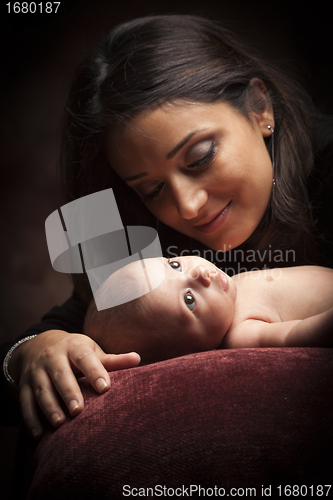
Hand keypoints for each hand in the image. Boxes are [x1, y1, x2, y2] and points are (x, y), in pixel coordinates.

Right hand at [8, 330, 140, 438]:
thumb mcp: (91, 350)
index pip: (84, 357)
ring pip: (41, 389)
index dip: (94, 371)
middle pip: (60, 374)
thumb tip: (138, 359)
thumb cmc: (74, 351)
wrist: (39, 344)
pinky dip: (30, 419)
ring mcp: (36, 371)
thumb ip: (113, 360)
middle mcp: (52, 356)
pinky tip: (39, 435)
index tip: (105, 387)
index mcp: (73, 347)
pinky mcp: (24, 384)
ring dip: (49, 407)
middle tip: (78, 411)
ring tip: (60, 424)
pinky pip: (24, 402)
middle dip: (68, 392)